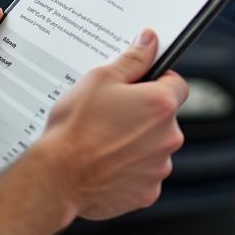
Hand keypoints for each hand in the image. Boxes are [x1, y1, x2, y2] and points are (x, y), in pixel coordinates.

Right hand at [38, 29, 188, 220]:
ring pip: (154, 146)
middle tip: (113, 112)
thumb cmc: (76, 127)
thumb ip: (133, 59)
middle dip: (144, 113)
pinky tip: (106, 161)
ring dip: (138, 141)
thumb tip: (149, 41)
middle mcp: (168, 137)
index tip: (139, 84)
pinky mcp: (146, 193)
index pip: (177, 84)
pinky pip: (144, 173)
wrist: (57, 177)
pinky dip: (130, 168)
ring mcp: (158, 168)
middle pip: (165, 117)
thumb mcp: (101, 78)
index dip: (158, 81)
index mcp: (160, 105)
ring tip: (105, 139)